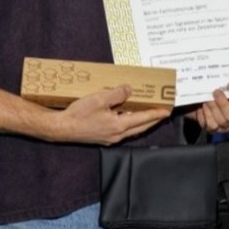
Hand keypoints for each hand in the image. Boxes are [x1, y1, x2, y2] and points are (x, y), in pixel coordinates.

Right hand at [49, 85, 170, 145]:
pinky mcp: (103, 138)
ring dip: (141, 122)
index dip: (156, 114)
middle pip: (141, 127)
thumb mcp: (99, 99)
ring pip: (132, 129)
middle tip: (162, 112)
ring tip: (148, 113)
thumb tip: (129, 90)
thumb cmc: (78, 114)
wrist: (61, 128)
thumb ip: (117, 94)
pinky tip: (127, 116)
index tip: (167, 110)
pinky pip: (122, 130)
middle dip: (153, 119)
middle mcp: (117, 135)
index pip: (143, 119)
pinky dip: (130, 123)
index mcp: (119, 126)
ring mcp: (110, 138)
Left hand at [192, 82, 228, 133]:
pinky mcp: (213, 129)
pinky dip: (204, 116)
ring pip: (221, 122)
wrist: (199, 99)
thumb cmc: (214, 89)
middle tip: (215, 92)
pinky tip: (201, 108)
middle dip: (223, 104)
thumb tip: (225, 66)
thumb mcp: (222, 82)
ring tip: (205, 100)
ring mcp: (225, 124)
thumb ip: (226, 78)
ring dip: (212, 109)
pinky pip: (210, 126)